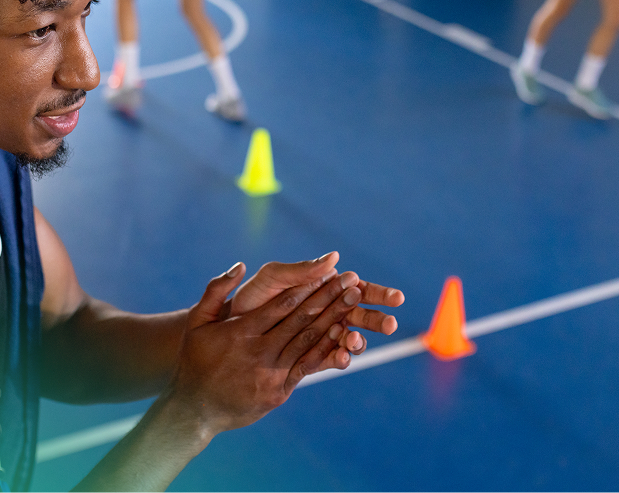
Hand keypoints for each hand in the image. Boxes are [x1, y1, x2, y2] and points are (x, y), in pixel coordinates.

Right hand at [167, 262, 375, 434]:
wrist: (194, 409)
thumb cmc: (195, 360)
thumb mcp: (197, 321)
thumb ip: (216, 290)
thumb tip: (240, 266)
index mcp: (241, 331)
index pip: (282, 304)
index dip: (308, 287)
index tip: (327, 271)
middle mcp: (258, 351)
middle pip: (302, 320)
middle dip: (330, 298)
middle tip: (352, 281)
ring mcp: (270, 374)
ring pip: (309, 342)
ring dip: (335, 319)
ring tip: (354, 301)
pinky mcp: (278, 392)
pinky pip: (307, 367)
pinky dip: (326, 350)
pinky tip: (343, 335)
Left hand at [229, 253, 404, 369]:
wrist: (222, 332)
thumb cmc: (248, 298)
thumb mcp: (272, 278)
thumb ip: (301, 270)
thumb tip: (334, 257)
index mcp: (323, 291)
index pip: (359, 290)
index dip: (379, 294)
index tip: (396, 298)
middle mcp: (325, 314)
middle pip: (361, 316)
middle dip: (378, 320)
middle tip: (391, 324)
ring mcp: (318, 338)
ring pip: (348, 339)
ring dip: (357, 340)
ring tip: (354, 341)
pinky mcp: (306, 359)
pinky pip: (327, 360)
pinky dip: (337, 358)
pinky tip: (341, 358)